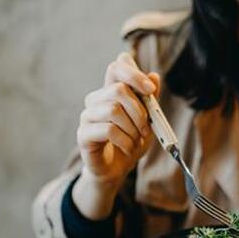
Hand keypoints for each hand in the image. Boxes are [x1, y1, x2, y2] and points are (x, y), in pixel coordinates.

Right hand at [77, 52, 159, 188]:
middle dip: (139, 110)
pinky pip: (108, 130)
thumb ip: (150, 100)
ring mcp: (87, 117)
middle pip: (118, 89)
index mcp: (111, 92)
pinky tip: (128, 148)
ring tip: (136, 140)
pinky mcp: (83, 135)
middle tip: (146, 128)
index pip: (116, 67)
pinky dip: (125, 140)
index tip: (150, 89)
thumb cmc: (130, 142)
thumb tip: (154, 76)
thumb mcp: (147, 121)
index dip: (134, 73)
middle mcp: (96, 100)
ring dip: (132, 128)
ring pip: (113, 109)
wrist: (117, 170)